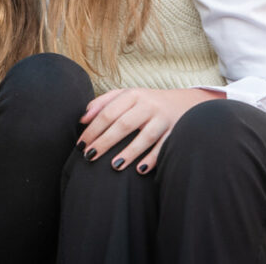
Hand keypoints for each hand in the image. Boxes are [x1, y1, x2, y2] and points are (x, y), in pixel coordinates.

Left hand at [77, 87, 223, 174]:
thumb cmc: (146, 103)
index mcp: (133, 94)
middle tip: (89, 157)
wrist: (184, 103)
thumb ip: (103, 103)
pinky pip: (163, 147)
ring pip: (145, 137)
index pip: (108, 112)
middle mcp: (148, 105)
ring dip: (129, 152)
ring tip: (114, 166)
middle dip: (105, 141)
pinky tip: (140, 170)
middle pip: (123, 124)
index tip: (80, 145)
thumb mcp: (126, 96)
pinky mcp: (176, 131)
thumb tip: (82, 119)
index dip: (93, 129)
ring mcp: (163, 118)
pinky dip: (152, 159)